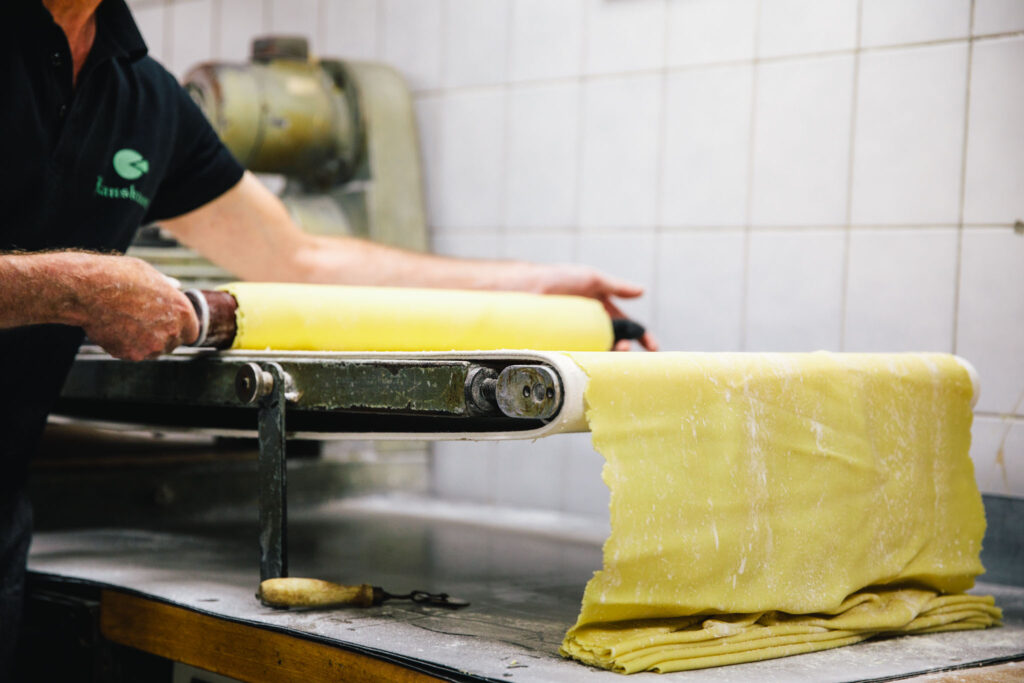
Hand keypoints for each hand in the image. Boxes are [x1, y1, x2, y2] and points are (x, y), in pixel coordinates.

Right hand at [77, 256, 198, 360]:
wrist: (88, 291)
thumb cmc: (119, 277)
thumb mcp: (149, 274)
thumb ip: (166, 285)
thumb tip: (177, 285)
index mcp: (182, 311)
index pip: (192, 332)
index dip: (181, 329)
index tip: (169, 324)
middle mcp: (172, 331)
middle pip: (174, 343)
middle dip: (163, 336)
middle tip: (144, 322)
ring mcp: (152, 346)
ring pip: (154, 350)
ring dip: (146, 342)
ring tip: (127, 322)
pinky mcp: (132, 355)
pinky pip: (134, 353)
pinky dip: (127, 345)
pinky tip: (116, 328)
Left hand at [530, 264, 658, 351]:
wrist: (528, 287)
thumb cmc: (559, 279)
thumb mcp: (592, 279)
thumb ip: (616, 286)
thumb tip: (642, 291)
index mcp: (601, 310)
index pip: (627, 325)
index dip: (642, 336)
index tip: (653, 348)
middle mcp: (592, 325)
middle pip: (616, 341)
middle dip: (626, 348)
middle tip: (627, 350)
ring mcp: (579, 336)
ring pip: (600, 352)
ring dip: (610, 356)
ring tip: (613, 352)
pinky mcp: (564, 345)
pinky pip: (581, 357)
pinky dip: (590, 363)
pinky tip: (594, 363)